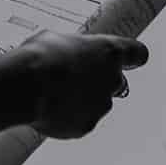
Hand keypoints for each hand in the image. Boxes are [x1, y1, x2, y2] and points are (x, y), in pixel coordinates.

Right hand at [19, 30, 148, 139]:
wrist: (28, 86)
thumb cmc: (42, 56)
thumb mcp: (56, 38)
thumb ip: (72, 48)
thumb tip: (67, 54)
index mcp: (108, 52)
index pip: (137, 53)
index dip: (132, 56)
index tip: (130, 58)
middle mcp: (112, 80)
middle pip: (118, 81)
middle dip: (100, 80)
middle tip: (76, 76)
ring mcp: (101, 106)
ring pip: (97, 102)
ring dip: (82, 98)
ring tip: (53, 91)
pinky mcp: (87, 126)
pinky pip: (81, 120)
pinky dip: (69, 115)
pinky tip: (49, 106)